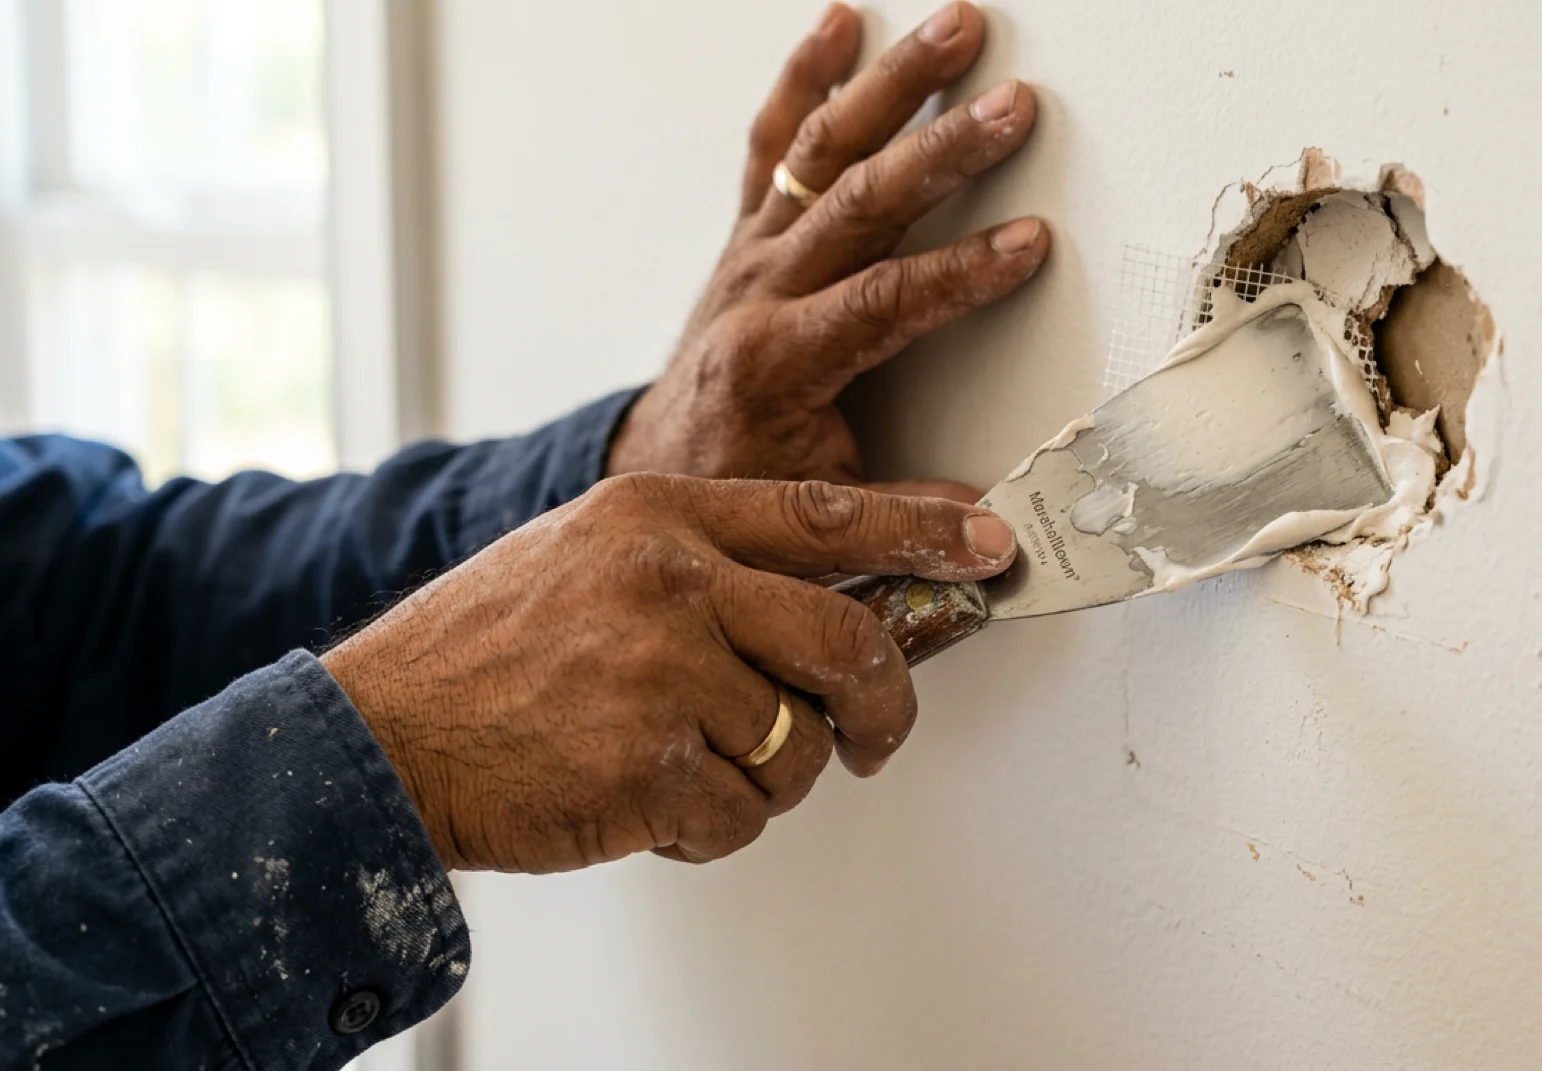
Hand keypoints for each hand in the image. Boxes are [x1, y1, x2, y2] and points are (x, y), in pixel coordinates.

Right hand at [321, 476, 1016, 872]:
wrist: (377, 734)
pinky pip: (746, 818)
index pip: (826, 513)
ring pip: (802, 744)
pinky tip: (652, 806)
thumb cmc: (489, 652)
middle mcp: (670, 581)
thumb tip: (840, 603)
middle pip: (849, 640)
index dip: (925, 530)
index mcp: (662, 516)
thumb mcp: (594, 557)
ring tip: (697, 769)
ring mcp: (660, 672)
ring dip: (772, 778)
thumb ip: (710, 566)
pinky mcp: (646, 767)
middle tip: (879, 734)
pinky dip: (713, 831)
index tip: (988, 545)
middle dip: (886, 703)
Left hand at [607, 2, 1047, 499]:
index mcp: (778, 361)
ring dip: (891, 84)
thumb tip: (982, 528)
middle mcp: (759, 289)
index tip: (1029, 244)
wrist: (653, 469)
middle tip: (1012, 108)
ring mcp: (753, 251)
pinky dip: (804, 77)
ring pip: (823, 149)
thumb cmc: (730, 483)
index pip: (885, 302)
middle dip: (943, 149)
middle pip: (860, 200)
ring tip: (954, 30)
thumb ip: (895, 515)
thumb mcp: (811, 515)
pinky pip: (771, 141)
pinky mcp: (749, 233)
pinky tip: (840, 25)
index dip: (962, 273)